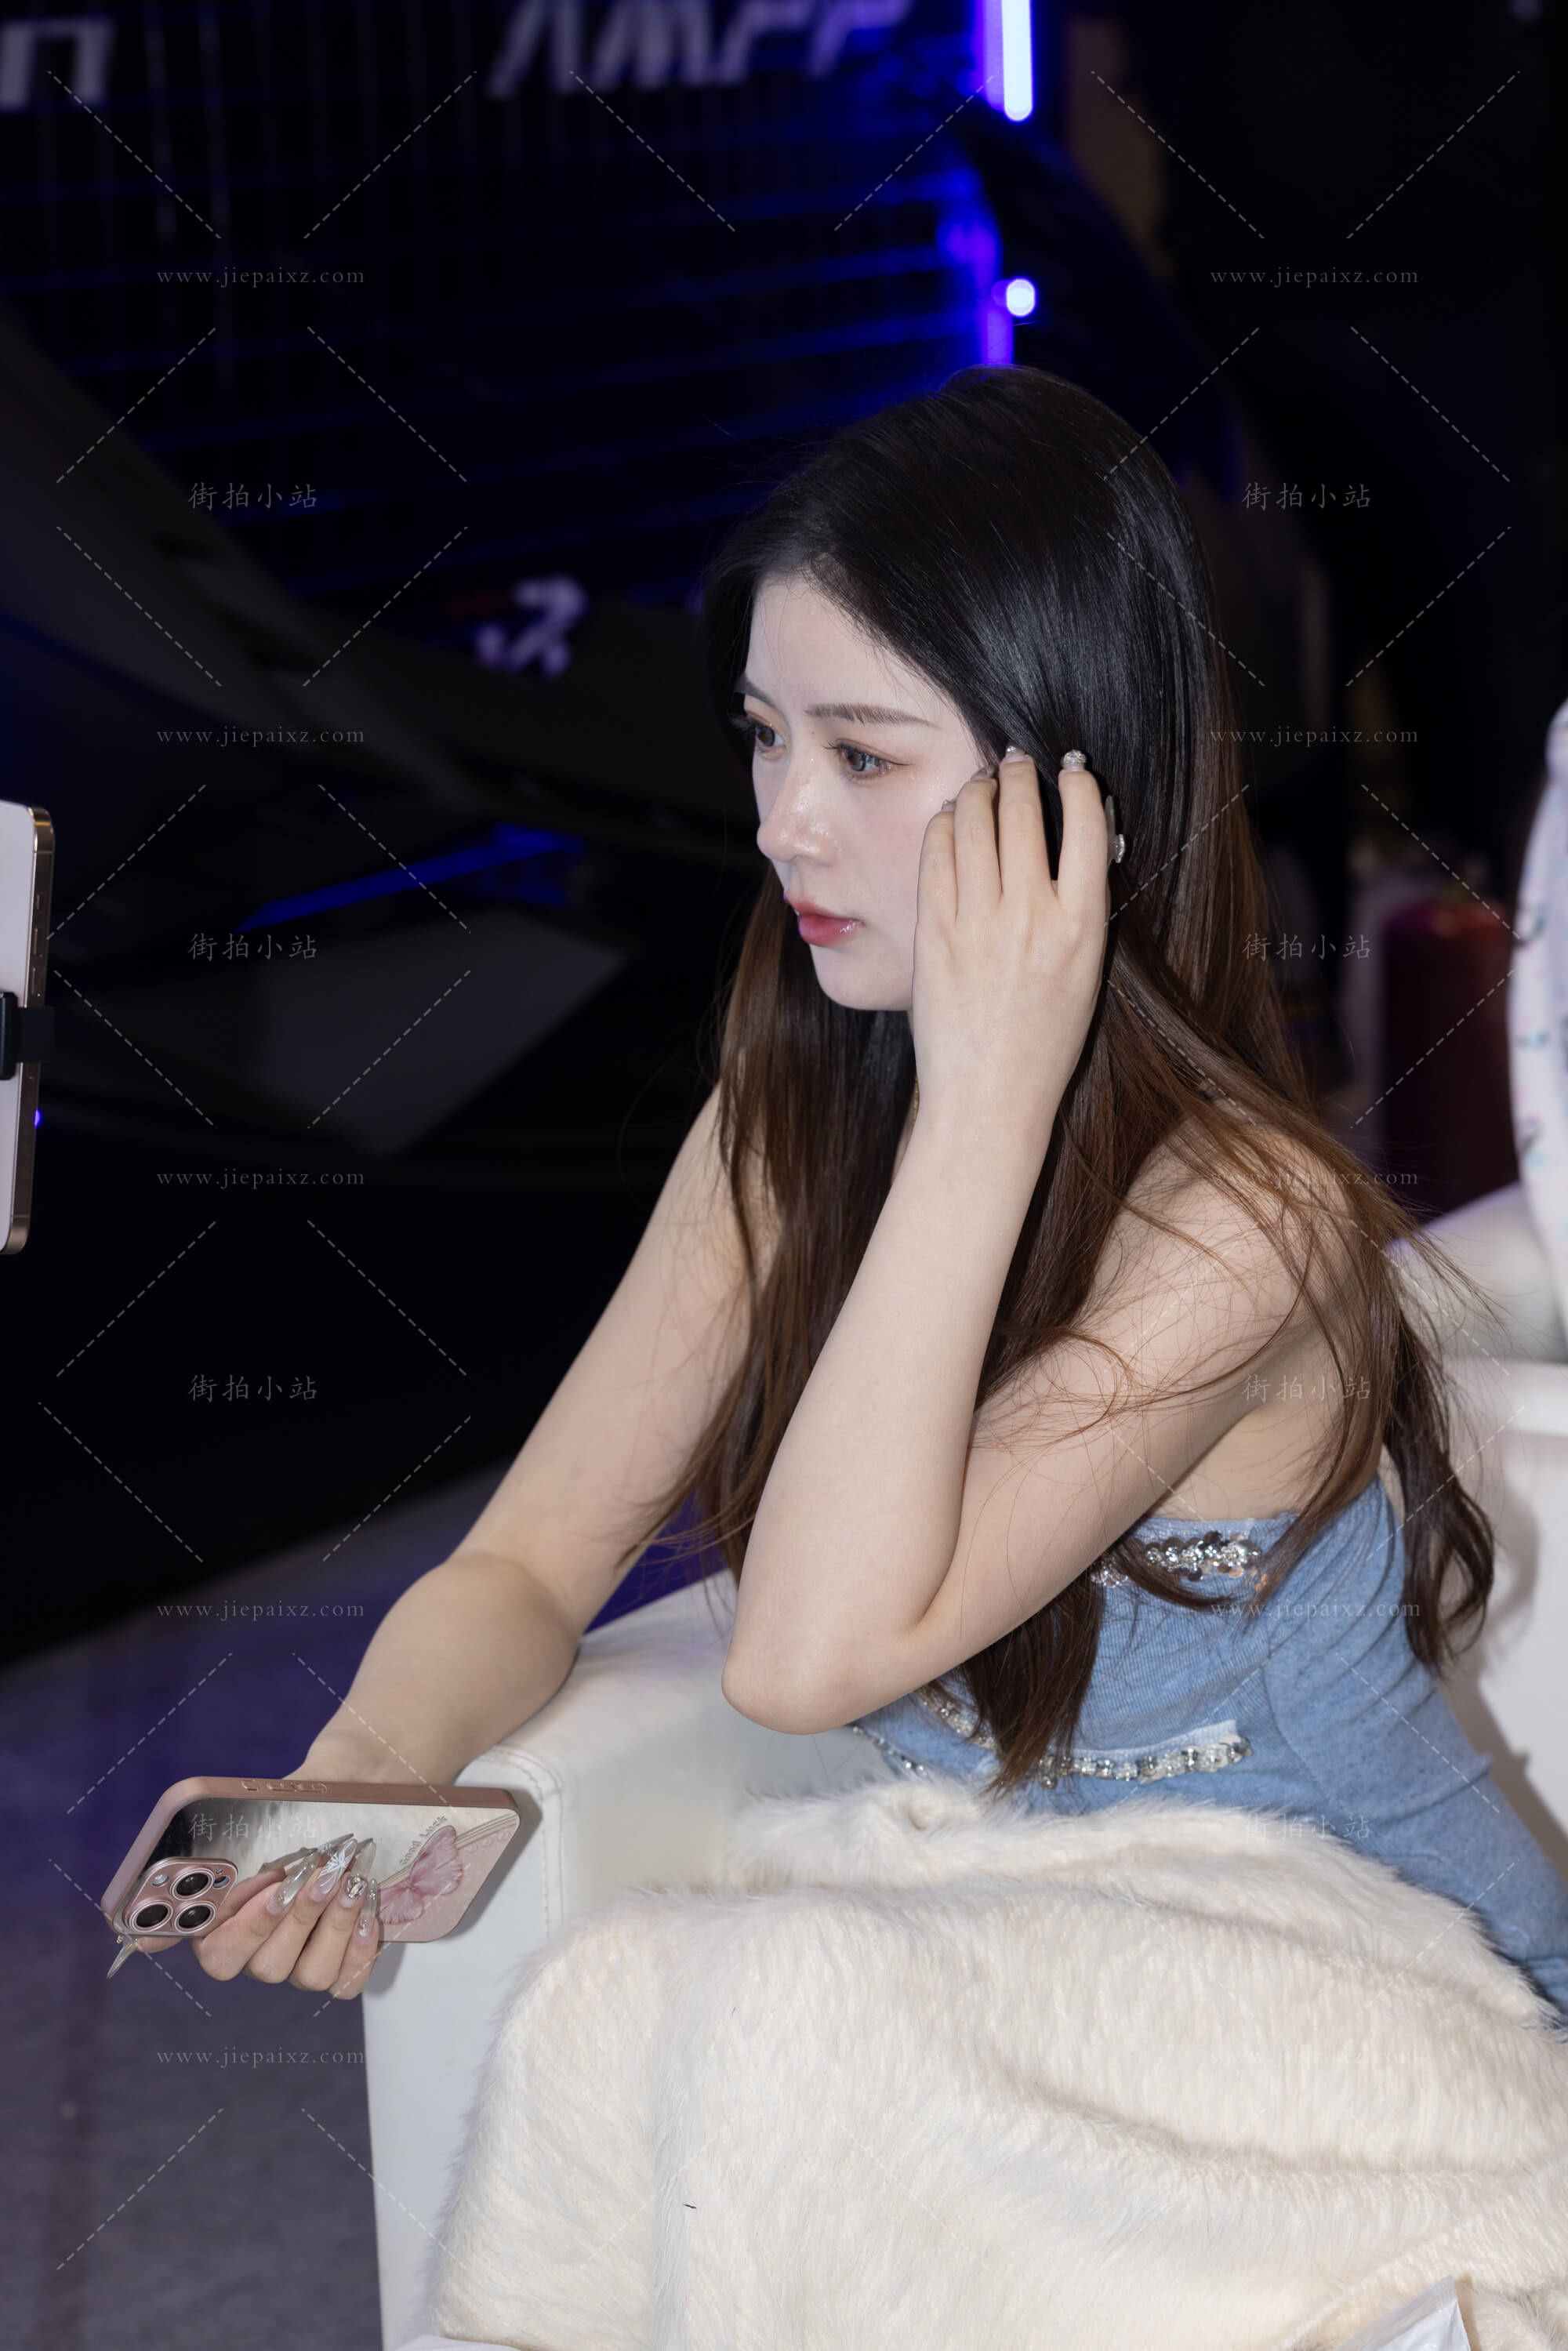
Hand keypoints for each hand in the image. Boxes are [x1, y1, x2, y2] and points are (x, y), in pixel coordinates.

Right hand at [121, 1830, 385, 1999]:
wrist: (351, 1793)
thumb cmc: (297, 1812)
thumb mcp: (255, 1819)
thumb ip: (213, 1855)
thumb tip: (147, 1915)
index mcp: (224, 1925)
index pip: (217, 1955)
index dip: (245, 1928)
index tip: (271, 1886)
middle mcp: (259, 1954)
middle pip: (267, 1967)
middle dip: (297, 1919)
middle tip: (318, 1875)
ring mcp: (299, 1965)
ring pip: (309, 1975)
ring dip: (333, 1928)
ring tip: (348, 1883)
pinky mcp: (341, 1967)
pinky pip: (346, 1981)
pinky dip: (359, 1948)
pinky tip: (367, 1909)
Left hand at [911, 748, 1114, 1154]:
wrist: (989, 1097)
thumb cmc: (1044, 1042)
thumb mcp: (1086, 972)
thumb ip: (1079, 907)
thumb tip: (1076, 841)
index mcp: (1083, 925)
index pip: (1089, 823)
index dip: (1079, 782)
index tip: (1071, 768)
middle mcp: (1031, 914)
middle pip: (1023, 809)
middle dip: (1019, 772)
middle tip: (1015, 763)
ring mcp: (978, 920)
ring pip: (973, 820)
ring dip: (978, 789)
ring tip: (981, 784)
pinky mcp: (934, 930)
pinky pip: (936, 853)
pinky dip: (942, 825)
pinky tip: (947, 820)